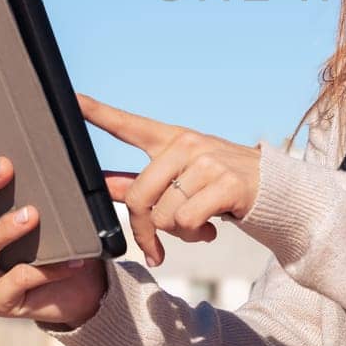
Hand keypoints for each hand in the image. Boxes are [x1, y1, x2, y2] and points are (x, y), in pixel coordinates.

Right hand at [0, 138, 112, 328]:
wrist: (85, 285)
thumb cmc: (66, 235)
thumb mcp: (58, 203)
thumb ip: (49, 180)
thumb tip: (62, 149)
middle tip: (5, 166)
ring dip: (3, 227)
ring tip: (32, 215)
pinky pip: (10, 284)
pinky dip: (39, 271)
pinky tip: (67, 262)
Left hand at [78, 92, 261, 267]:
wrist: (273, 192)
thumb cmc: (218, 187)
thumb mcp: (180, 180)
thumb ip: (141, 184)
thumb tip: (101, 185)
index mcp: (170, 140)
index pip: (128, 125)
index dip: (98, 113)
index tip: (72, 97)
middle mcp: (187, 144)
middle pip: (140, 196)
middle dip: (144, 231)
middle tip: (156, 247)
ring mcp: (208, 161)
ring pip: (166, 216)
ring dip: (179, 235)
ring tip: (198, 227)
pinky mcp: (227, 182)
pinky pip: (188, 221)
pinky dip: (196, 235)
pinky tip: (212, 228)